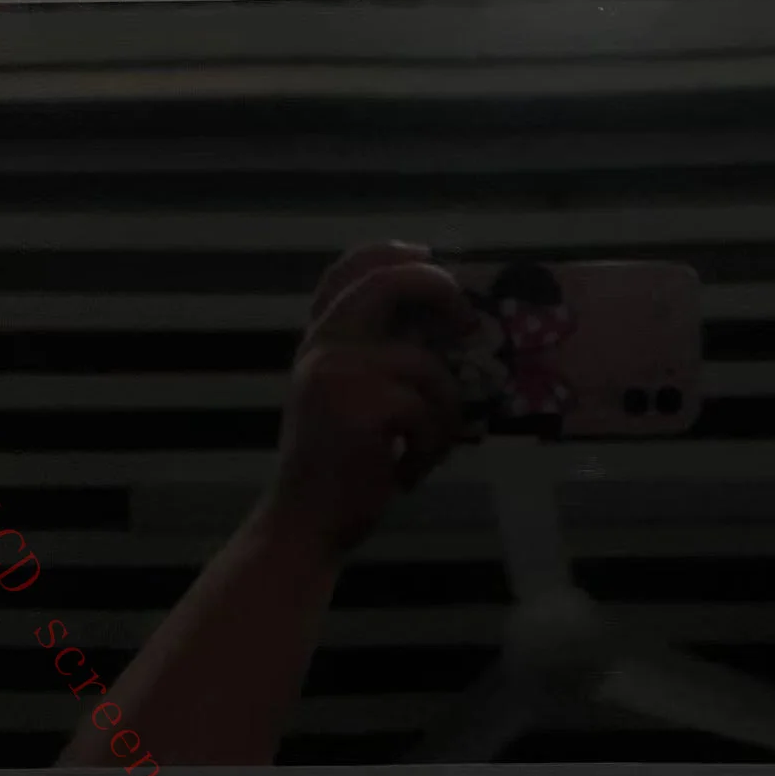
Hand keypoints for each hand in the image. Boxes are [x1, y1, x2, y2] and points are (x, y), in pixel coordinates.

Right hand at [262, 242, 474, 554]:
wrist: (306, 523)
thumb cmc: (339, 465)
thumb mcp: (347, 397)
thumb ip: (376, 356)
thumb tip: (443, 324)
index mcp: (320, 340)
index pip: (348, 270)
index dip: (391, 253)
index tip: (427, 255)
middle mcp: (323, 346)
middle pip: (390, 282)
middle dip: (440, 290)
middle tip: (468, 322)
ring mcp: (338, 372)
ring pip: (428, 367)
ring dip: (443, 415)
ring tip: (421, 450)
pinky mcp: (361, 405)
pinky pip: (429, 410)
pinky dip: (432, 447)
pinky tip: (406, 473)